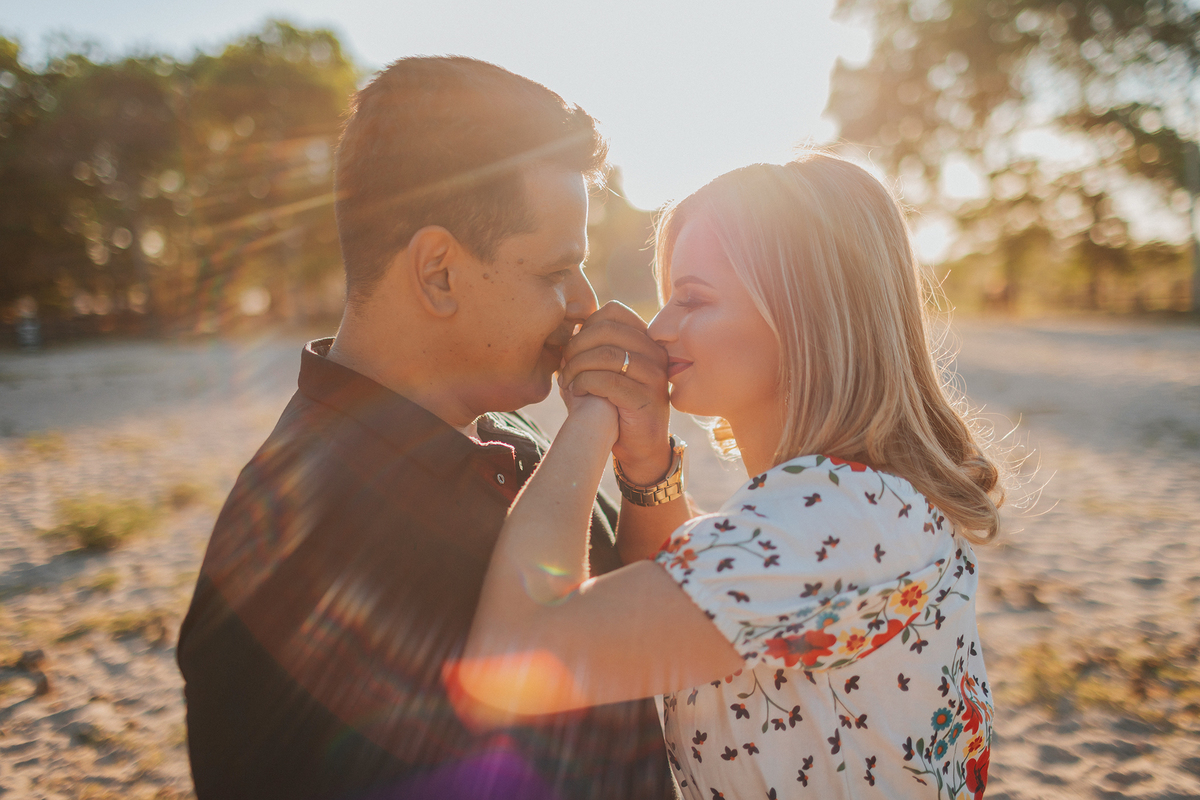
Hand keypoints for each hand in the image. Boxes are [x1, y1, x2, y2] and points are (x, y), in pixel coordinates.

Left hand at [559, 301, 671, 485]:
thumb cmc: (614, 406)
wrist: (639, 448)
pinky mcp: (646, 399)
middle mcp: (655, 353)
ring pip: (606, 355)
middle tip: (563, 365)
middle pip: (607, 330)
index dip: (585, 325)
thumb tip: (567, 329)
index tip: (571, 348)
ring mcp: (654, 376)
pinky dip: (584, 383)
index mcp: (646, 340)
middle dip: (577, 346)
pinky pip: (608, 381)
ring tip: (566, 381)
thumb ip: (589, 348)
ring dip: (577, 366)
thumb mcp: (602, 371)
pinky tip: (575, 392)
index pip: (614, 311)